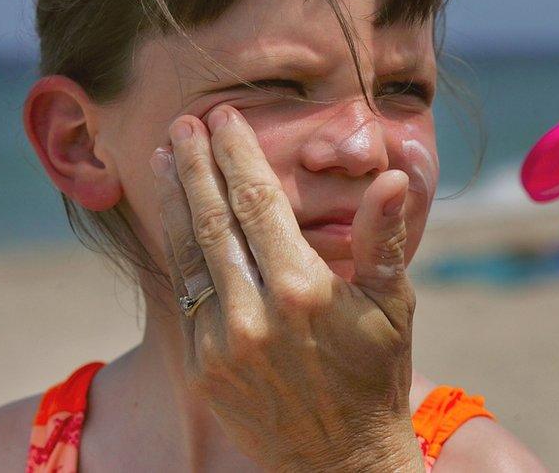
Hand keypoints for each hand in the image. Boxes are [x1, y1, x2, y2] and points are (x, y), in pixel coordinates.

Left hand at [150, 104, 422, 470]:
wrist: (340, 458)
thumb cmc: (375, 374)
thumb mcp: (393, 305)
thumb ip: (382, 238)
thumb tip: (388, 177)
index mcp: (302, 290)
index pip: (259, 203)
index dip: (238, 156)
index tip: (225, 120)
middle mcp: (253, 314)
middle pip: (213, 220)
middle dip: (197, 165)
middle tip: (184, 123)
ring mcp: (220, 344)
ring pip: (189, 255)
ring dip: (175, 201)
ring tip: (166, 157)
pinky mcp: (201, 368)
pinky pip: (187, 296)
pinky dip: (179, 252)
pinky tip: (175, 222)